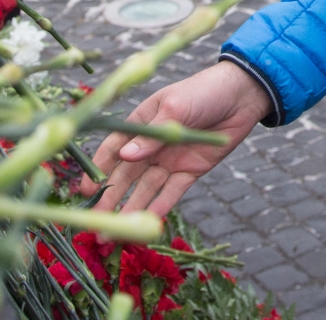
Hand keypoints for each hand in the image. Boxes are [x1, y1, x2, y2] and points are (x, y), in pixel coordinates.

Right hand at [83, 61, 270, 215]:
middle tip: (95, 224)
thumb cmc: (202, 91)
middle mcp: (151, 145)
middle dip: (109, 199)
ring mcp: (169, 159)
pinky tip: (148, 225)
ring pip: (145, 189)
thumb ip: (150, 136)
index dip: (97, 168)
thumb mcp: (174, 108)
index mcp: (140, 122)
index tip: (84, 190)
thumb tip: (125, 157)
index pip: (112, 148)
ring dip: (130, 210)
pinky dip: (160, 207)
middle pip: (126, 175)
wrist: (242, 94)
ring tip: (116, 234)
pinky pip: (171, 192)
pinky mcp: (190, 171)